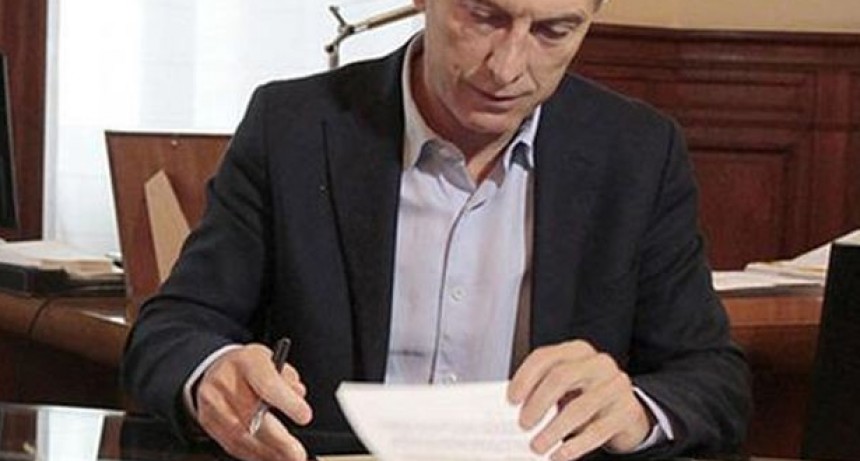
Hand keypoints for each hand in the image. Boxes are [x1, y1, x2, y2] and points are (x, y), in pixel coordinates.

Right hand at [195, 343, 312, 460]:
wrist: (217, 369)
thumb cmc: (251, 367)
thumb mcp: (273, 360)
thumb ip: (288, 379)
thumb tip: (299, 395)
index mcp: (246, 362)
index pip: (267, 384)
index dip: (287, 403)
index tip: (305, 417)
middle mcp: (225, 381)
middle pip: (252, 416)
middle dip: (279, 440)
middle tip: (298, 454)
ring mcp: (213, 403)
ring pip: (241, 436)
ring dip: (268, 453)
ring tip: (288, 459)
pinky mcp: (208, 422)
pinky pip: (231, 444)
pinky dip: (253, 455)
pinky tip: (270, 457)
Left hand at [508, 340, 651, 460]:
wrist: (626, 411)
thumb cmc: (586, 395)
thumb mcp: (565, 386)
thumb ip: (542, 389)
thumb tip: (515, 408)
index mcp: (577, 351)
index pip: (545, 357)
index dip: (525, 377)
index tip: (511, 399)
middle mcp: (598, 363)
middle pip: (561, 377)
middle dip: (538, 403)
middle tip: (523, 424)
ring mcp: (616, 386)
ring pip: (579, 408)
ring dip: (553, 430)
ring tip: (537, 446)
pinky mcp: (627, 412)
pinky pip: (597, 431)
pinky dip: (575, 446)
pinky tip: (560, 454)